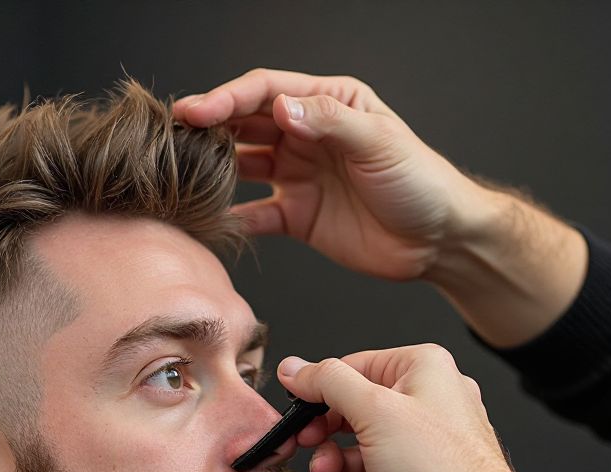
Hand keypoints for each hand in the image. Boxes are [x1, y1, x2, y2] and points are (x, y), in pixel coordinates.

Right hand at [173, 69, 490, 280]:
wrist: (436, 240)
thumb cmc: (419, 182)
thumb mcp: (379, 142)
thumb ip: (329, 123)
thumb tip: (281, 109)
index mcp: (328, 103)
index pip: (267, 91)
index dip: (229, 98)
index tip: (197, 111)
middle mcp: (307, 136)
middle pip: (247, 124)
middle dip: (211, 127)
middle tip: (174, 136)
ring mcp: (298, 177)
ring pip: (244, 166)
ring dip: (215, 167)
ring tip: (183, 172)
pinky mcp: (296, 217)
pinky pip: (255, 216)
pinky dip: (232, 218)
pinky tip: (211, 220)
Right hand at [277, 345, 528, 471]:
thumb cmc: (441, 471)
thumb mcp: (374, 411)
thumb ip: (328, 383)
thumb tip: (295, 367)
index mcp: (422, 367)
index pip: (352, 365)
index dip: (317, 387)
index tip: (292, 406)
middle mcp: (425, 395)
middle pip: (353, 399)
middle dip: (323, 423)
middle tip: (302, 439)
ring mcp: (421, 435)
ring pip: (359, 433)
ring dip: (332, 450)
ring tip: (323, 467)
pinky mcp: (414, 470)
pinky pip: (370, 460)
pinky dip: (348, 467)